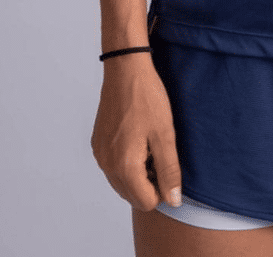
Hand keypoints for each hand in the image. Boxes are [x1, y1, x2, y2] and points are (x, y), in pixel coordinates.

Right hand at [90, 55, 183, 212]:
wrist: (125, 69)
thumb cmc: (147, 98)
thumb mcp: (165, 134)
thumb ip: (169, 171)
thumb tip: (174, 201)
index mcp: (124, 166)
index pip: (147, 202)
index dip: (163, 188)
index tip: (168, 163)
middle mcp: (107, 165)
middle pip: (133, 196)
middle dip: (150, 182)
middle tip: (159, 151)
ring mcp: (100, 155)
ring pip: (122, 183)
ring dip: (138, 173)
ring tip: (149, 144)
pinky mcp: (98, 145)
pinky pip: (114, 167)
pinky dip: (127, 162)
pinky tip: (137, 137)